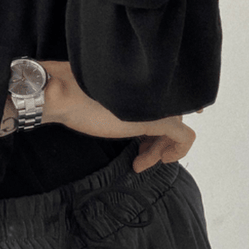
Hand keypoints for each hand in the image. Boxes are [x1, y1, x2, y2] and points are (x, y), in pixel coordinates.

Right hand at [40, 61, 201, 171]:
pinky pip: (184, 137)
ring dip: (159, 148)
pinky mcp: (159, 120)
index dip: (158, 125)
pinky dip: (178, 151)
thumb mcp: (102, 103)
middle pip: (170, 116)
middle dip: (156, 140)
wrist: (65, 96)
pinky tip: (161, 160)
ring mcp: (157, 105)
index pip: (163, 104)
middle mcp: (153, 92)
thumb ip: (119, 105)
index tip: (144, 142)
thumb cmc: (75, 99)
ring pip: (176, 128)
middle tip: (138, 157)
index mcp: (141, 86)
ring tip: (139, 162)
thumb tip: (120, 117)